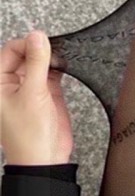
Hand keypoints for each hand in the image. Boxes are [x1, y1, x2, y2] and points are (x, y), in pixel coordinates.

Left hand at [0, 30, 73, 164]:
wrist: (46, 158)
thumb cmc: (30, 135)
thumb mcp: (33, 93)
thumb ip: (37, 63)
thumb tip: (38, 37)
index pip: (9, 52)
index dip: (26, 44)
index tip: (44, 43)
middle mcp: (11, 84)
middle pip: (24, 55)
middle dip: (40, 50)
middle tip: (54, 52)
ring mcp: (29, 88)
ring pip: (39, 62)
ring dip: (50, 58)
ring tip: (60, 61)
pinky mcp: (46, 93)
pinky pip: (51, 72)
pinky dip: (59, 67)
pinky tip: (65, 67)